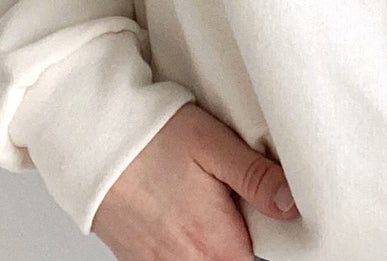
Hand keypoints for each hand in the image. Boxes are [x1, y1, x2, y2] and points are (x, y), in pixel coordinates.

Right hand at [92, 102, 299, 259]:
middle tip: (233, 198)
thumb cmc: (153, 137)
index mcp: (218, 244)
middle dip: (242, 238)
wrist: (92, 141)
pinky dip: (187, 248)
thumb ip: (256, 179)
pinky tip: (183, 212)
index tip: (270, 211)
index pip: (261, 258)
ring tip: (208, 203)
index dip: (273, 235)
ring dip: (214, 243)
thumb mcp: (214, 145)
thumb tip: (294, 205)